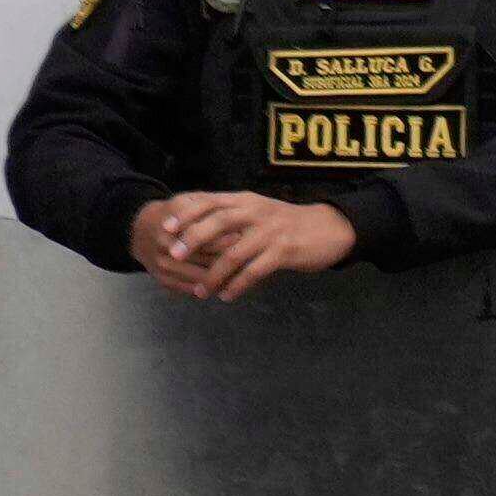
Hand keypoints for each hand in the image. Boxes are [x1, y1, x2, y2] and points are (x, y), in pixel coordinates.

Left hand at [130, 192, 357, 300]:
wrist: (331, 228)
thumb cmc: (287, 222)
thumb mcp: (259, 210)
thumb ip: (230, 214)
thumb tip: (191, 227)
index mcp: (246, 200)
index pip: (210, 201)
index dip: (186, 213)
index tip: (165, 227)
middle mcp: (257, 212)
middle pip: (219, 221)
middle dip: (192, 239)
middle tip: (173, 255)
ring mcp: (272, 232)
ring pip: (234, 253)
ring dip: (214, 274)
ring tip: (201, 291)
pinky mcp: (285, 251)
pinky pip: (255, 271)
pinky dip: (238, 285)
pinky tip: (227, 295)